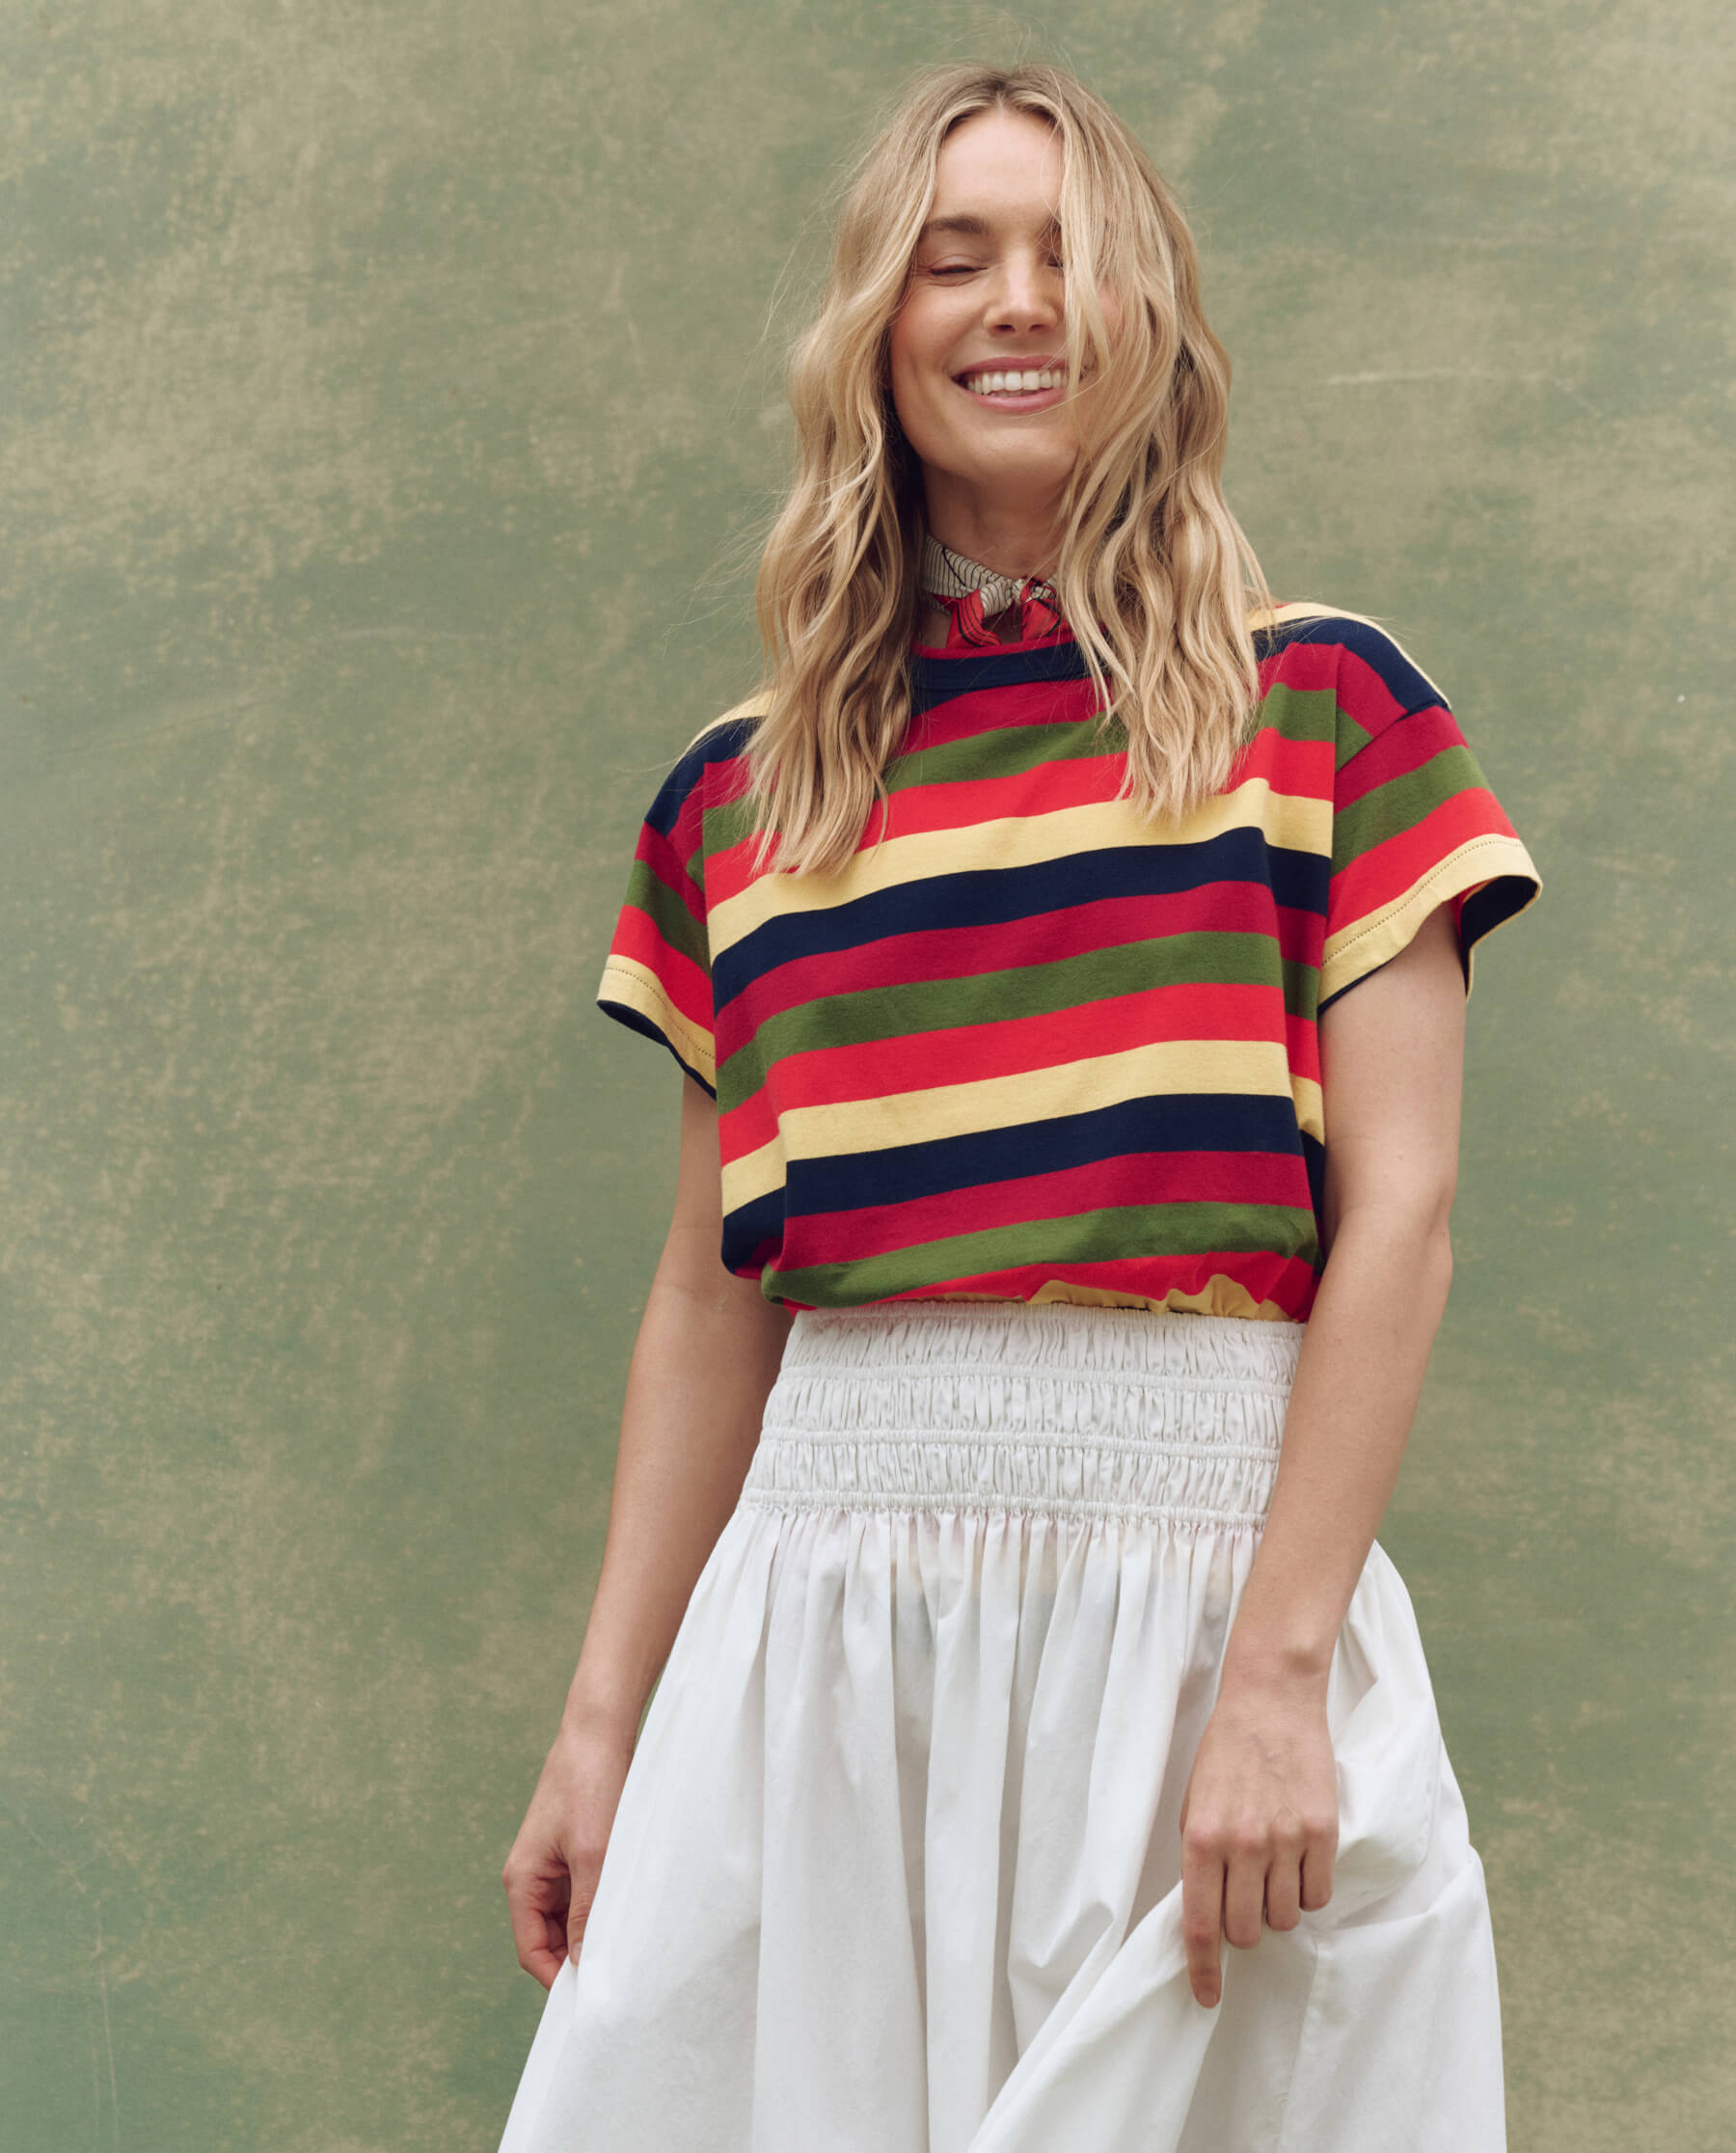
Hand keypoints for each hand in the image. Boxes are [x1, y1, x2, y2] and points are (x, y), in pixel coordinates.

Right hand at [501, 1711, 637, 1987]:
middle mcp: (533, 1877)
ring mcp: (554, 1864)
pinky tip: (629, 1914)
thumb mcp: (593, 1855)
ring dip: (593, 1933)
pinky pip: (585, 1894)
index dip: (559, 1979)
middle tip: (617, 1979)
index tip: (593, 1998)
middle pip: (550, 1939)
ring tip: (628, 1948)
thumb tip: (585, 1968)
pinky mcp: (576, 1850)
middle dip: (578, 1959)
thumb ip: (587, 1913)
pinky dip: (603, 1908)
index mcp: (523, 1881)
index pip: (532, 1951)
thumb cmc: (590, 1786)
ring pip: (571, 1918)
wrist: (598, 1730)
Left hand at [1177, 1669, 1338, 2007]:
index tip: (1207, 1998)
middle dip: (1242, 1929)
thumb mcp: (1194, 1803)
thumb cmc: (1225, 1752)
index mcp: (1202, 1837)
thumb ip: (1199, 1858)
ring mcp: (1286, 1839)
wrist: (1271, 1701)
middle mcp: (1243, 1844)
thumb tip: (1204, 1913)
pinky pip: (1317, 1896)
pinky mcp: (1322, 1832)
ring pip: (1284, 1918)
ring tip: (1271, 1870)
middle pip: (1245, 1931)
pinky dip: (1307, 1892)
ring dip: (1275, 1907)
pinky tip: (1297, 1864)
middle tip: (1243, 1902)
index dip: (1203, 1971)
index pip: (1200, 1925)